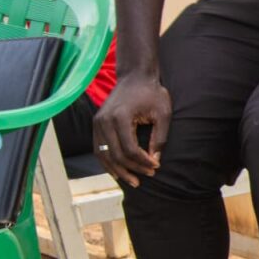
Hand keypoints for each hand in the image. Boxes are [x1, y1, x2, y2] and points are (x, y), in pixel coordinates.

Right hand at [91, 71, 170, 185]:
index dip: (143, 161)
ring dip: (118, 171)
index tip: (156, 166)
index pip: (130, 149)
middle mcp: (104, 121)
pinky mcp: (96, 124)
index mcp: (120, 117)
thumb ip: (159, 138)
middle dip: (133, 169)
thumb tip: (155, 160)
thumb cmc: (152, 93)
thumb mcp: (162, 114)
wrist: (135, 76)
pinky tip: (119, 172)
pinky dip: (108, 162)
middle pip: (116, 155)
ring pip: (104, 155)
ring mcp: (97, 122)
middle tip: (149, 175)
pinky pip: (99, 149)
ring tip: (133, 181)